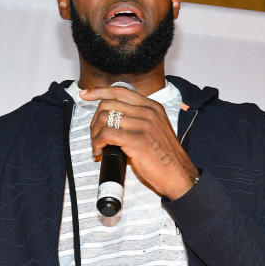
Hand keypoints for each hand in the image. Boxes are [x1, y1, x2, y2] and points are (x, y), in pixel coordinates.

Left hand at [82, 85, 198, 199]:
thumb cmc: (164, 157)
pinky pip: (107, 134)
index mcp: (152, 107)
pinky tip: (99, 151)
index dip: (99, 91)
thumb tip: (112, 121)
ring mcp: (144, 125)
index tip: (85, 95)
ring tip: (98, 146)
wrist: (178, 175)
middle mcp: (149, 112)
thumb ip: (138, 120)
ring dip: (95, 134)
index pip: (120, 91)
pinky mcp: (138, 141)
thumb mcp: (155, 129)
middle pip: (108, 104)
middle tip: (95, 136)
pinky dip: (97, 143)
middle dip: (95, 120)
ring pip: (105, 119)